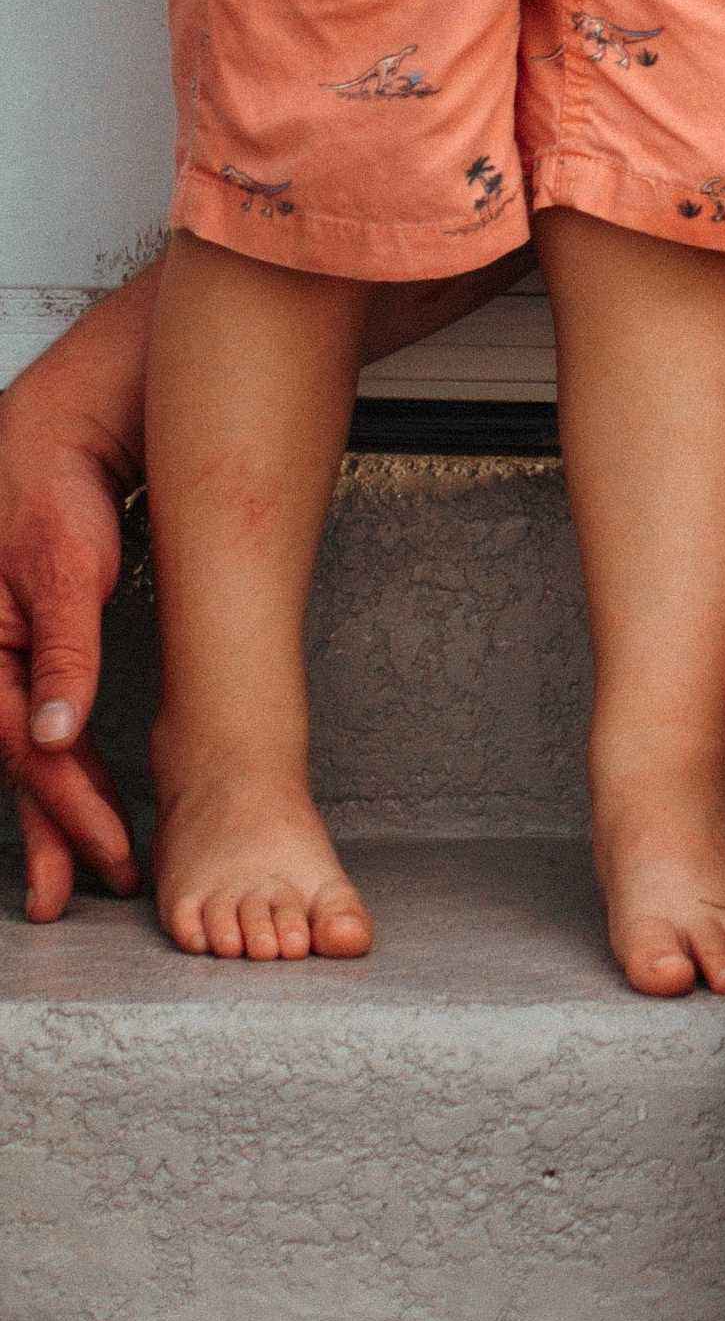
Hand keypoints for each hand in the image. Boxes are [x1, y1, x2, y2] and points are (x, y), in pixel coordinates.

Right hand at [0, 360, 140, 922]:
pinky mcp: (19, 651)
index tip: (111, 848)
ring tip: (83, 873)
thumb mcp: (65, 566)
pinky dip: (60, 763)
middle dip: (54, 829)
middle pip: (16, 761)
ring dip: (55, 809)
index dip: (69, 802)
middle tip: (89, 888)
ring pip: (25, 750)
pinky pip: (36, 721)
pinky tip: (80, 798)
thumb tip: (57, 736)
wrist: (55, 432)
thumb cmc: (53, 487)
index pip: (24, 746)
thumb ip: (63, 651)